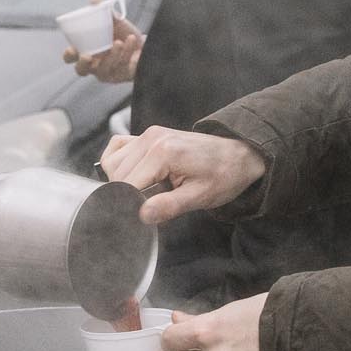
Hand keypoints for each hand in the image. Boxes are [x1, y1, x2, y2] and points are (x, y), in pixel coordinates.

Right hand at [61, 0, 143, 83]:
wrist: (145, 43)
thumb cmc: (123, 33)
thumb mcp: (114, 21)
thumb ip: (103, 11)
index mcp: (86, 51)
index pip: (71, 58)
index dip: (69, 55)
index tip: (72, 49)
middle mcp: (94, 65)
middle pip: (81, 70)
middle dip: (82, 64)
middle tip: (88, 56)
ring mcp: (108, 73)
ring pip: (105, 68)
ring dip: (112, 54)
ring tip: (121, 41)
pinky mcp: (122, 76)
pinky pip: (123, 69)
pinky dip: (128, 54)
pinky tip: (132, 42)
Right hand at [98, 126, 266, 225]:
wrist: (238, 155)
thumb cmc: (223, 176)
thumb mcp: (199, 197)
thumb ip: (169, 206)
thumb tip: (142, 215)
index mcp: (164, 152)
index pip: (127, 184)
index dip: (130, 204)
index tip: (141, 216)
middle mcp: (152, 138)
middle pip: (117, 175)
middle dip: (128, 194)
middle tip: (152, 205)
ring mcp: (148, 134)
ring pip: (113, 163)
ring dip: (123, 181)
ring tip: (149, 190)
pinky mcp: (148, 135)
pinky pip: (118, 148)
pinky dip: (118, 163)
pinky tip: (134, 175)